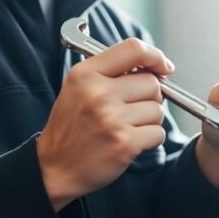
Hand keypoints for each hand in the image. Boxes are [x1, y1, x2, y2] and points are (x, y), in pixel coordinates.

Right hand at [37, 38, 172, 210]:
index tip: (163, 67)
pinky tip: (129, 141)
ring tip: (126, 126)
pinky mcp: (124, 143)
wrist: (55, 168)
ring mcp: (111, 119)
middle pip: (152, 83)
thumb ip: (112, 71)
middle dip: (149, 96)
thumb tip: (156, 66)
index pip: (133, 49)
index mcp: (86, 74)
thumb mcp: (79, 87)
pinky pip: (158, 132)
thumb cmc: (71, 126)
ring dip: (149, 120)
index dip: (155, 56)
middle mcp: (98, 93)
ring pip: (157, 110)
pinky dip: (150, 139)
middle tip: (131, 109)